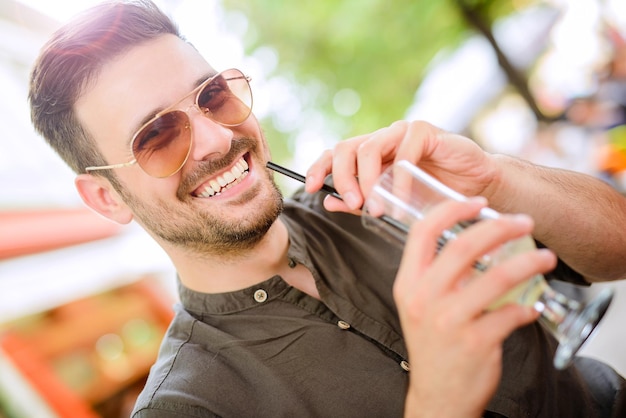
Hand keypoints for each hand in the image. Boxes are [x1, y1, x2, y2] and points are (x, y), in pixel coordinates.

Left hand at [305, 120, 496, 211]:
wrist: (475, 187)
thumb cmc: (434, 193)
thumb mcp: (391, 202)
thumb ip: (360, 201)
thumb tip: (327, 202)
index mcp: (371, 154)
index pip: (336, 153)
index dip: (319, 166)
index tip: (311, 187)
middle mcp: (382, 139)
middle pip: (346, 148)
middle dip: (342, 177)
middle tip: (352, 203)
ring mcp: (402, 133)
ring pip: (369, 147)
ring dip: (367, 180)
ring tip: (375, 207)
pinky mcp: (425, 132)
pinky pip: (403, 153)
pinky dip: (399, 179)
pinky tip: (401, 199)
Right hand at [395, 198, 555, 417]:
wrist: (437, 395)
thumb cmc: (432, 343)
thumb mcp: (419, 305)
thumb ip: (437, 273)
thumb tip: (477, 240)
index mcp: (408, 283)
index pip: (423, 231)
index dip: (453, 209)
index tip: (479, 203)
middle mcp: (423, 299)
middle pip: (464, 247)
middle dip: (500, 227)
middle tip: (524, 222)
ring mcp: (448, 321)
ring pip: (497, 277)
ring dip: (529, 263)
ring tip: (545, 258)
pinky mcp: (475, 342)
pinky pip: (511, 313)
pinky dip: (527, 307)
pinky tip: (531, 307)